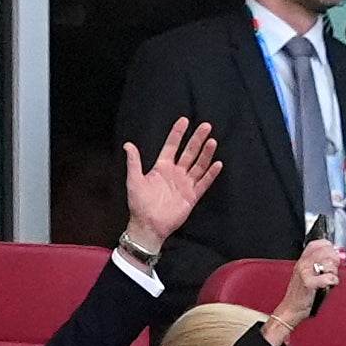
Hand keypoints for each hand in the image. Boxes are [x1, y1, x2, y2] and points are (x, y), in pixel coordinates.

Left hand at [123, 117, 221, 254]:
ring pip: (198, 165)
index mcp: (161, 168)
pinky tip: (217, 163)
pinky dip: (210, 174)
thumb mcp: (134, 180)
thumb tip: (128, 144)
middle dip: (197, 139)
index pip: (171, 146)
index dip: (177, 134)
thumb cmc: (139, 204)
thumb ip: (134, 162)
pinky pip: (203, 183)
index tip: (184, 120)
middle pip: (189, 153)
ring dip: (206, 154)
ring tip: (212, 141)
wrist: (148, 225)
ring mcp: (185, 184)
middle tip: (206, 126)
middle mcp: (175, 174)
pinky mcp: (192, 196)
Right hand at [264, 239, 339, 340]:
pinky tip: (327, 286)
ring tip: (327, 280)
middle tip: (331, 270)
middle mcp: (302, 265)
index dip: (327, 246)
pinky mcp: (309, 284)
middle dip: (334, 260)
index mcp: (301, 262)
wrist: (290, 310)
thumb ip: (317, 265)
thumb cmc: (300, 296)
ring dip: (333, 273)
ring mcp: (305, 274)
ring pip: (329, 264)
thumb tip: (334, 257)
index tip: (332, 253)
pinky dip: (332, 283)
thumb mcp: (305, 276)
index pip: (316, 244)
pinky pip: (329, 278)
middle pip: (325, 251)